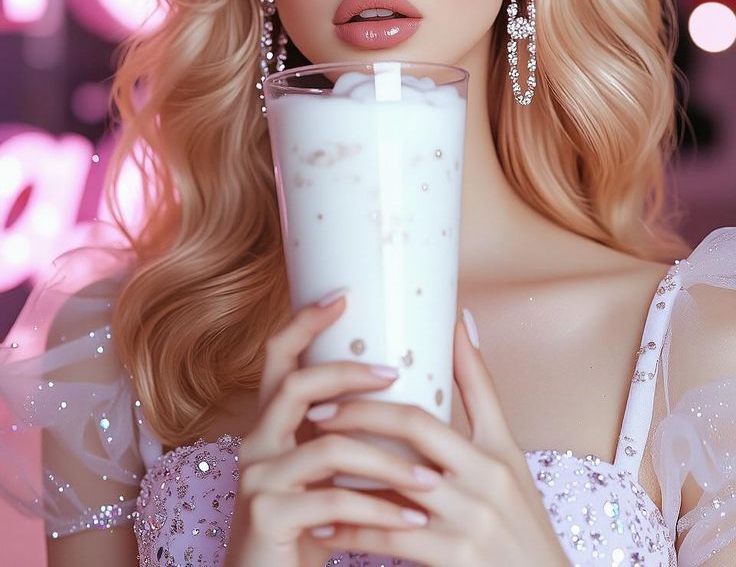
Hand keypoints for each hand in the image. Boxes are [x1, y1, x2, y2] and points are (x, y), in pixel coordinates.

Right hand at [223, 289, 443, 566]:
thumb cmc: (308, 526)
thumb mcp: (324, 473)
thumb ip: (345, 432)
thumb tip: (400, 387)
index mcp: (270, 424)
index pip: (278, 358)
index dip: (305, 323)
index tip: (343, 297)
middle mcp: (256, 442)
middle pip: (297, 385)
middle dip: (348, 373)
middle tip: (395, 374)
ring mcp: (256, 479)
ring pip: (328, 446)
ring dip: (388, 460)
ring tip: (432, 476)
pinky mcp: (267, 516)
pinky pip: (333, 500)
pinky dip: (379, 509)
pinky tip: (413, 519)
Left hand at [304, 309, 571, 565]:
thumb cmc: (520, 521)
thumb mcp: (508, 456)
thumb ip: (481, 393)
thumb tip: (460, 321)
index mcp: (498, 448)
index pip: (456, 388)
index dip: (419, 364)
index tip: (357, 359)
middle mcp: (488, 477)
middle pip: (414, 425)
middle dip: (360, 413)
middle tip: (318, 410)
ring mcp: (472, 519)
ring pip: (395, 481)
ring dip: (347, 471)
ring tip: (309, 460)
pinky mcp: (455, 559)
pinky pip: (392, 538)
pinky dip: (354, 531)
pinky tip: (325, 527)